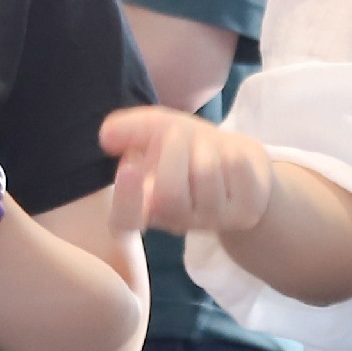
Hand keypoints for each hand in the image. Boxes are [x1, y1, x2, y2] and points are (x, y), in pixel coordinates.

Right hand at [102, 106, 274, 238]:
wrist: (236, 160)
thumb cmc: (187, 149)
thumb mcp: (155, 131)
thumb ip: (130, 129)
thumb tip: (107, 134)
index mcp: (145, 206)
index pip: (125, 221)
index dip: (125, 200)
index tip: (128, 168)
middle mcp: (175, 220)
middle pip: (169, 193)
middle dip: (174, 148)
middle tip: (177, 134)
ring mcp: (212, 221)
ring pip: (205, 174)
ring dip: (205, 146)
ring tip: (205, 148)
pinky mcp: (244, 213)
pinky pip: (235, 168)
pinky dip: (231, 151)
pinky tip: (229, 161)